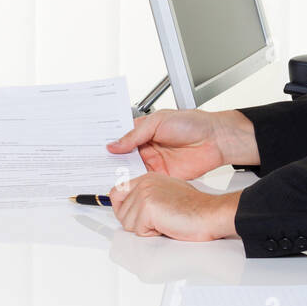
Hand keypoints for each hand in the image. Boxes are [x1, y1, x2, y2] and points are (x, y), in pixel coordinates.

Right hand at [107, 108, 257, 178]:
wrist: (215, 139)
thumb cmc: (192, 123)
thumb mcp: (158, 122)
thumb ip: (135, 134)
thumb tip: (114, 144)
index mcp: (143, 131)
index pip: (120, 138)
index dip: (108, 143)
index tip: (92, 148)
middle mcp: (146, 147)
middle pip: (123, 156)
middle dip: (109, 160)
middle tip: (93, 164)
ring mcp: (154, 162)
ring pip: (131, 170)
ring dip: (120, 173)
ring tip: (104, 175)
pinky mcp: (162, 176)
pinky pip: (144, 181)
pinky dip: (135, 183)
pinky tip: (124, 183)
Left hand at [109, 173, 240, 240]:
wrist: (209, 213)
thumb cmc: (194, 208)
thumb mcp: (167, 194)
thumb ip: (148, 196)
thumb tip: (132, 209)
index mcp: (147, 178)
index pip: (116, 192)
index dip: (121, 208)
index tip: (128, 216)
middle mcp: (144, 183)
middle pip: (120, 212)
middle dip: (137, 223)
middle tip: (158, 221)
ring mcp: (144, 194)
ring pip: (128, 224)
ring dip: (145, 229)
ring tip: (164, 222)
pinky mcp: (148, 207)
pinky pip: (138, 231)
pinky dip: (152, 234)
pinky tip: (166, 226)